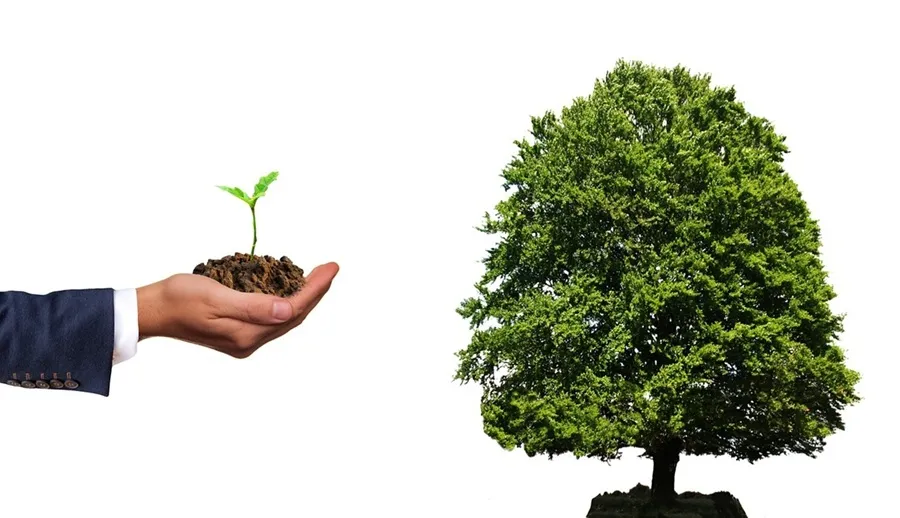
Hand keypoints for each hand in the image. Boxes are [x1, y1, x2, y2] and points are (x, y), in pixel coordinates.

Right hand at [136, 262, 338, 357]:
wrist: (152, 311)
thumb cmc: (178, 298)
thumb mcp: (215, 296)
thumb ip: (254, 306)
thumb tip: (290, 310)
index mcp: (246, 334)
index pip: (293, 309)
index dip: (315, 288)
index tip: (332, 267)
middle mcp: (249, 342)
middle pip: (294, 316)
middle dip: (315, 292)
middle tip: (331, 268)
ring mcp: (244, 340)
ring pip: (285, 318)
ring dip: (303, 297)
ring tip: (318, 276)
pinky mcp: (238, 334)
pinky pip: (271, 318)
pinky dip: (285, 302)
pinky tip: (290, 289)